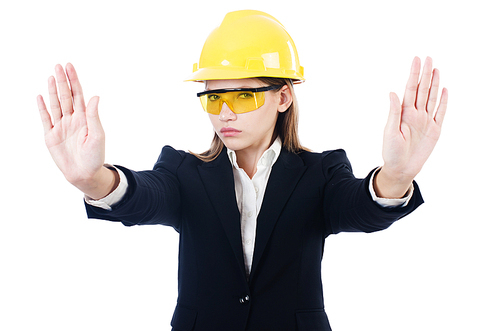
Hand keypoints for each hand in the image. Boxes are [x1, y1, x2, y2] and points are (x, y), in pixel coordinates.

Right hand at [37, 63, 114, 198]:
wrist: (84, 174)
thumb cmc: (95, 156)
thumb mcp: (97, 135)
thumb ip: (94, 116)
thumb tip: (95, 96)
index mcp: (85, 118)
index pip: (78, 95)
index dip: (74, 81)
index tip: (70, 67)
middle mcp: (72, 119)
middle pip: (66, 96)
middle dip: (63, 81)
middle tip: (59, 65)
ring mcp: (61, 126)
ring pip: (56, 104)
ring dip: (53, 90)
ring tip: (52, 76)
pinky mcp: (51, 136)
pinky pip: (45, 119)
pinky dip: (42, 108)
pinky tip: (40, 96)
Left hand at [376, 57, 447, 197]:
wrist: (401, 168)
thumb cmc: (391, 151)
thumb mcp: (390, 131)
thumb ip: (394, 111)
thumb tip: (393, 92)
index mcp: (404, 112)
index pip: (410, 89)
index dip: (414, 74)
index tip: (416, 60)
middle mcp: (415, 113)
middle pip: (422, 90)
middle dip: (425, 74)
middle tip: (429, 58)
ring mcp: (426, 121)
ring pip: (432, 98)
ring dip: (434, 84)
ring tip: (436, 69)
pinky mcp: (435, 130)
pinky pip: (440, 113)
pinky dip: (443, 102)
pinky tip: (444, 89)